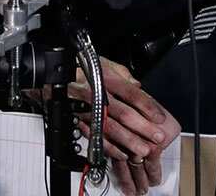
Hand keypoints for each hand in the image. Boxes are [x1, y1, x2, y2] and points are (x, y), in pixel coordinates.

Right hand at [69, 57, 180, 194]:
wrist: (56, 80)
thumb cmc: (81, 70)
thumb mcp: (104, 63)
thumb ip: (122, 74)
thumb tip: (138, 85)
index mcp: (105, 79)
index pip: (131, 93)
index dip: (147, 106)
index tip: (159, 117)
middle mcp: (96, 95)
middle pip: (122, 113)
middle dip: (142, 127)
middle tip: (157, 137)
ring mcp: (87, 110)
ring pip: (109, 128)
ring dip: (128, 141)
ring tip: (142, 150)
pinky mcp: (80, 122)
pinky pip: (95, 137)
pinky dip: (109, 148)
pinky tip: (122, 153)